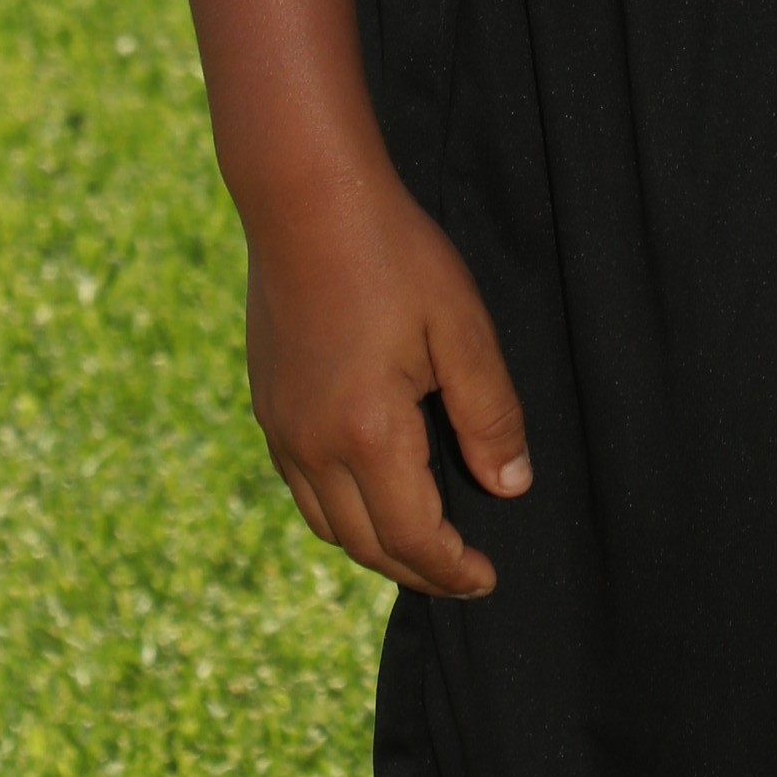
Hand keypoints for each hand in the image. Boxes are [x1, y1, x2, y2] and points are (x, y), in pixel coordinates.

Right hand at [244, 165, 531, 599]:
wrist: (305, 197)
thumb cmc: (393, 254)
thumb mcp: (462, 329)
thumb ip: (490, 415)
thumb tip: (510, 487)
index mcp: (367, 433)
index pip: (414, 538)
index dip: (453, 570)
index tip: (487, 579)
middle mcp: (312, 445)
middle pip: (366, 545)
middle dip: (417, 571)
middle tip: (460, 576)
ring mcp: (281, 426)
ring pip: (326, 524)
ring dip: (374, 546)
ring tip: (419, 542)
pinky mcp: (266, 402)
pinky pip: (301, 486)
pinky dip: (339, 510)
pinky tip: (369, 488)